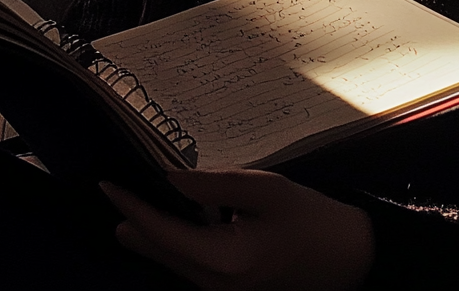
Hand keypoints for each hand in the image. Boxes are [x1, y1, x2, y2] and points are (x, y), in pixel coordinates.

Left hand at [100, 169, 373, 290]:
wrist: (350, 257)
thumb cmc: (312, 219)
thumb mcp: (265, 190)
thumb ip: (213, 185)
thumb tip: (169, 179)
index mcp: (224, 262)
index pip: (163, 233)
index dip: (133, 206)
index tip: (108, 184)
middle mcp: (217, 286)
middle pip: (162, 254)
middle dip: (135, 224)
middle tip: (112, 195)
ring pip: (174, 265)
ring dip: (153, 237)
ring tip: (131, 210)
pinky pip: (191, 269)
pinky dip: (175, 245)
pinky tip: (171, 227)